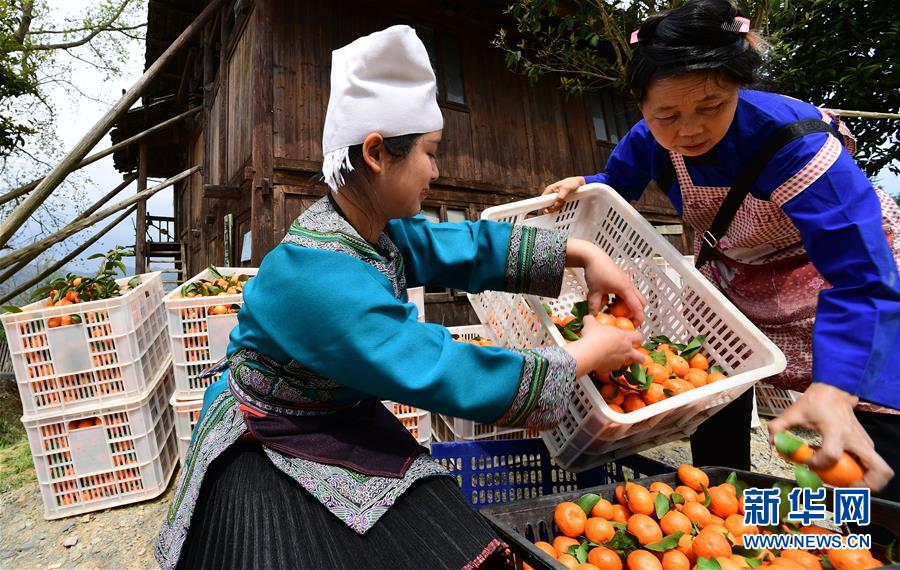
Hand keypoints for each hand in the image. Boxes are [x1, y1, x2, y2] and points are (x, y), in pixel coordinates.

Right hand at [543, 176, 585, 212]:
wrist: (579, 183)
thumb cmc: (572, 182)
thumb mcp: (566, 189)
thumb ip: (561, 196)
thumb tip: (556, 204)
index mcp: (549, 190)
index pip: (542, 199)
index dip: (543, 206)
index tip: (547, 211)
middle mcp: (550, 194)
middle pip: (546, 205)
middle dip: (552, 208)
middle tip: (559, 207)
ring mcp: (555, 197)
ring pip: (552, 207)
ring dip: (558, 208)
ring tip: (563, 203)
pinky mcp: (559, 200)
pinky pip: (557, 206)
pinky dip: (561, 207)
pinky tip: (565, 204)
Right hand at [564, 315, 644, 376]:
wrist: (589, 352)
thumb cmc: (594, 336)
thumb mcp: (592, 323)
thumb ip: (592, 320)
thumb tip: (588, 318)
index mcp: (624, 337)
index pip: (638, 336)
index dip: (638, 337)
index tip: (636, 337)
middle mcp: (625, 351)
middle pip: (640, 357)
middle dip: (640, 357)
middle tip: (639, 357)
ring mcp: (619, 362)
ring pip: (626, 365)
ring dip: (622, 362)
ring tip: (615, 360)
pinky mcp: (610, 370)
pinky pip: (611, 369)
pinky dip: (608, 367)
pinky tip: (602, 364)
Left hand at [567, 239, 644, 323]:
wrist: (593, 256)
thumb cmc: (596, 272)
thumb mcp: (594, 292)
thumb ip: (594, 306)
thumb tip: (593, 317)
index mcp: (626, 289)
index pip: (637, 307)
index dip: (638, 319)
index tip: (635, 327)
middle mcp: (629, 285)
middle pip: (640, 302)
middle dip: (635, 312)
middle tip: (625, 320)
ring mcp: (626, 282)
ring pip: (633, 297)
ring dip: (627, 305)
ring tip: (614, 311)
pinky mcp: (621, 280)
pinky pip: (626, 292)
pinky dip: (622, 299)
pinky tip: (610, 301)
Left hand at [768, 382, 893, 490]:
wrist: (836, 390)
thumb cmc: (818, 401)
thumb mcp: (794, 412)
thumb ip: (779, 427)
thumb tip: (773, 442)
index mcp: (836, 431)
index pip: (831, 455)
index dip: (817, 463)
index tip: (806, 462)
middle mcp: (855, 439)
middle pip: (877, 470)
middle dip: (865, 486)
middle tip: (845, 488)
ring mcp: (864, 443)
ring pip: (880, 470)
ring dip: (867, 483)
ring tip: (846, 484)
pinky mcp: (866, 445)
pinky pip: (872, 465)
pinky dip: (863, 474)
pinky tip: (844, 471)